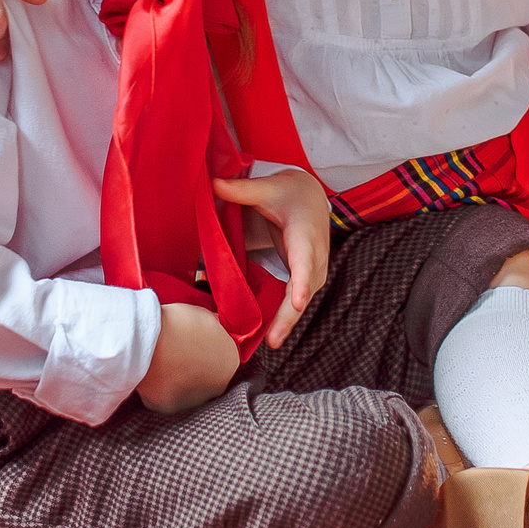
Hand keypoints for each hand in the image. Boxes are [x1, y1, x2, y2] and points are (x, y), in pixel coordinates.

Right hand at [137, 302, 237, 413]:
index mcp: (230, 361)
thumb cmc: (177, 324)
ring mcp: (194, 400)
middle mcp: (217, 386)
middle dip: (196, 368)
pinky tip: (153, 374)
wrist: (146, 342)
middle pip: (208, 377)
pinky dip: (160, 388)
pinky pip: (166, 397)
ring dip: (179, 380)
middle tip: (178, 353)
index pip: (224, 358)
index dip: (208, 349)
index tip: (195, 344)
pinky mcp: (169, 408)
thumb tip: (217, 331)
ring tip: (164, 363)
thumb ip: (216, 329)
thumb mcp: (206, 316)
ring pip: (188, 390)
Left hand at [214, 169, 330, 348]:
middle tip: (273, 340)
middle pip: (304, 290)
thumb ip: (242, 190)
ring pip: (300, 301)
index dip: (300, 282)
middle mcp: (314, 255)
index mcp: (306, 232)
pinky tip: (269, 336)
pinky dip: (283, 318)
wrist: (310, 198)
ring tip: (269, 343)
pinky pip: (295, 301)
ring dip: (286, 322)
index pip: (305, 259)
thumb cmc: (288, 193)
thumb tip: (214, 184)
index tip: (297, 302)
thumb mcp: (267, 188)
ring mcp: (312, 270)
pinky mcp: (305, 279)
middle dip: (289, 316)